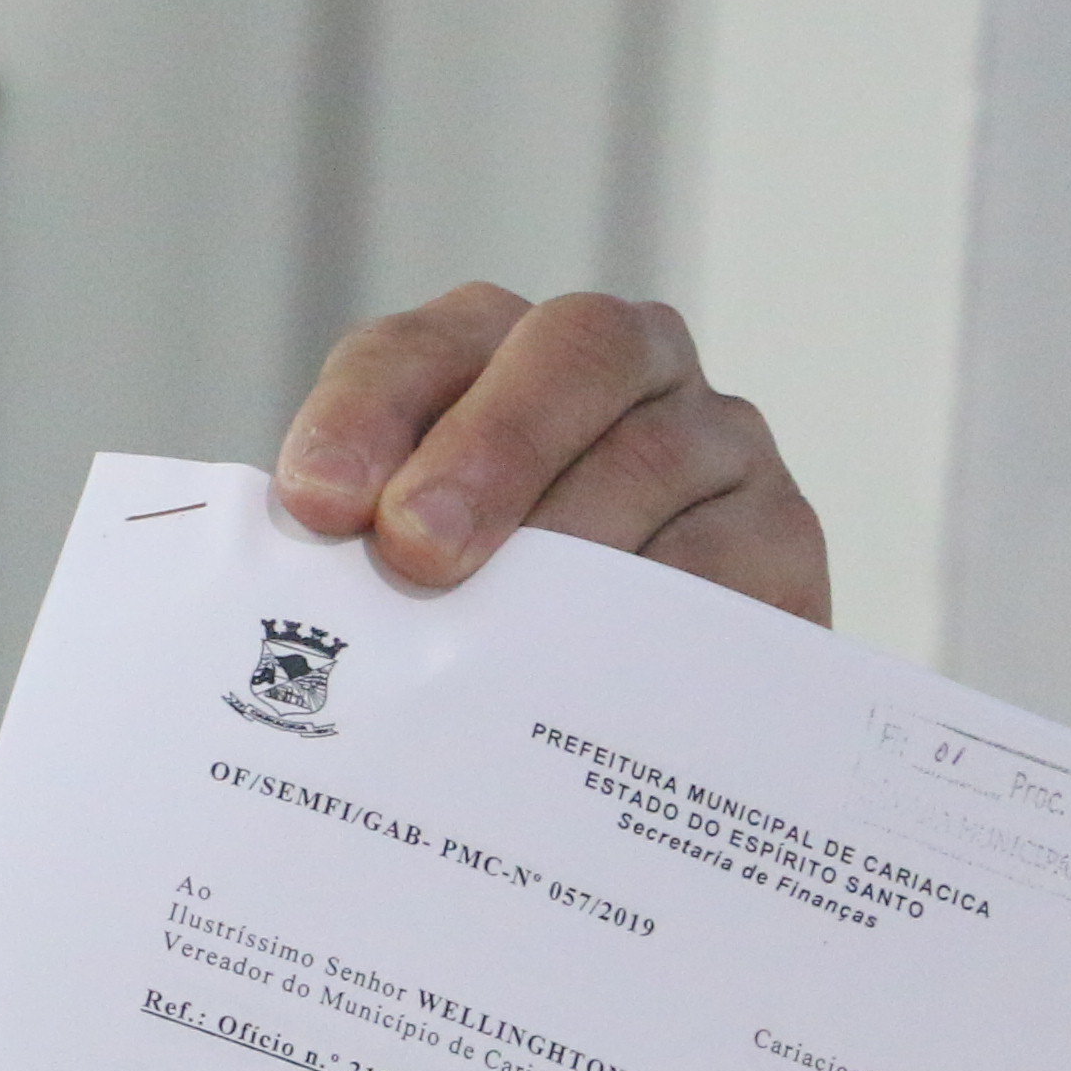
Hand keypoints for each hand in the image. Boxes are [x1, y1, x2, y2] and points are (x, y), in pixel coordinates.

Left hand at [275, 285, 827, 623]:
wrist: (629, 718)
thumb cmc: (472, 630)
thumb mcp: (393, 584)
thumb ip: (345, 567)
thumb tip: (291, 617)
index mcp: (488, 354)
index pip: (412, 352)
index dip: (365, 414)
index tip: (318, 504)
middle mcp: (616, 365)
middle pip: (569, 353)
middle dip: (489, 446)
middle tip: (419, 548)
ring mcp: (711, 438)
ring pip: (655, 452)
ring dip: (571, 535)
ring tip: (505, 625)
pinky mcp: (779, 531)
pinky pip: (734, 551)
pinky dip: (668, 602)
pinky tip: (606, 662)